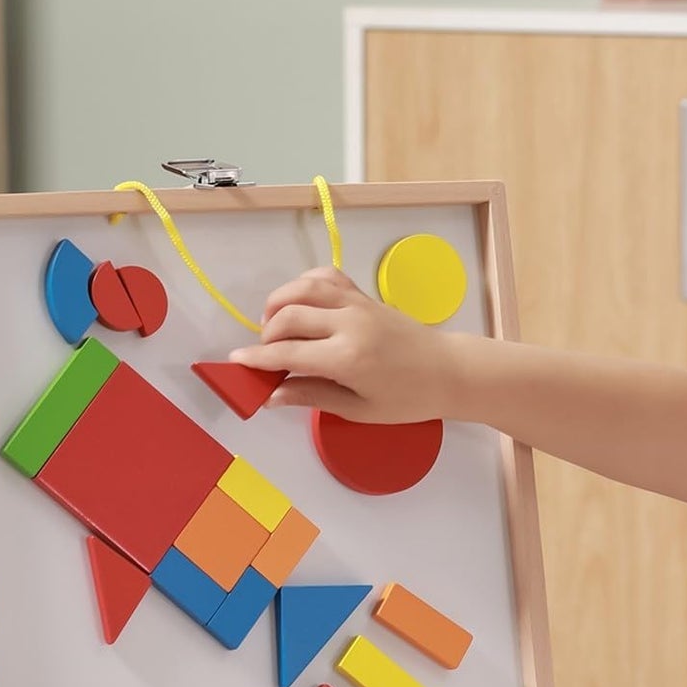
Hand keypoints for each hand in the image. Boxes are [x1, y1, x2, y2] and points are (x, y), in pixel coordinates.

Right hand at [229, 266, 456, 422]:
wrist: (449, 371)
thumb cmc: (409, 399)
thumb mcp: (359, 408)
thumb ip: (312, 396)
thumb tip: (272, 394)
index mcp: (348, 357)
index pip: (288, 352)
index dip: (257, 358)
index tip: (236, 362)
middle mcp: (349, 323)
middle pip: (289, 315)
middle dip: (266, 334)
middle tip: (265, 355)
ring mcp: (358, 304)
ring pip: (304, 287)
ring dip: (279, 302)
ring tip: (275, 326)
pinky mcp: (365, 295)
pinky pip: (327, 278)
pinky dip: (305, 284)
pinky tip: (301, 303)